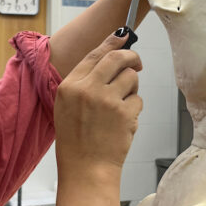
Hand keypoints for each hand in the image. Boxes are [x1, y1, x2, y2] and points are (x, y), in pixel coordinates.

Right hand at [54, 32, 142, 178]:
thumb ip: (84, 82)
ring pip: (131, 78)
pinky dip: (134, 109)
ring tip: (122, 106)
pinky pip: (138, 100)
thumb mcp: (67, 106)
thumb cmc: (77, 141)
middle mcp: (87, 89)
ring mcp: (107, 100)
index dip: (112, 43)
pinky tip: (122, 123)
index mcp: (70, 86)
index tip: (123, 37)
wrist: (86, 169)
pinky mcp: (124, 113)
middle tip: (137, 63)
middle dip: (132, 57)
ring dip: (132, 88)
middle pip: (117, 58)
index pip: (95, 54)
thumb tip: (109, 57)